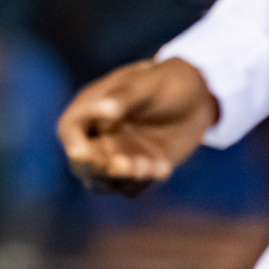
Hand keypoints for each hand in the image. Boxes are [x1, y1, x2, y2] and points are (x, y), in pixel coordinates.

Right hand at [57, 57, 219, 196]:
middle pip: (83, 163)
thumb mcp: (146, 84)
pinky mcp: (139, 167)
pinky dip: (145, 183)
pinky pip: (133, 187)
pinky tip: (164, 166)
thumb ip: (124, 97)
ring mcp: (119, 153)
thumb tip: (105, 109)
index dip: (74, 144)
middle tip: (128, 165)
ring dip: (125, 178)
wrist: (199, 95)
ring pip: (107, 180)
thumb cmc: (166, 81)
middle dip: (101, 169)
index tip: (86, 153)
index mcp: (91, 107)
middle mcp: (99, 134)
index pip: (70, 129)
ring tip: (153, 166)